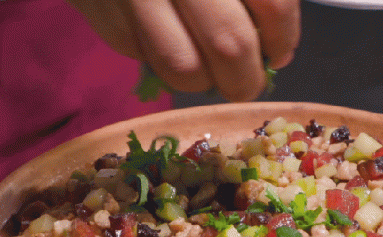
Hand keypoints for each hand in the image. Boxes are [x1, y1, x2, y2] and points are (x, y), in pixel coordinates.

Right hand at [66, 0, 300, 101]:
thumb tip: (273, 41)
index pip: (272, 3)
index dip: (283, 37)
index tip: (279, 53)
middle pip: (229, 44)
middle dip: (246, 79)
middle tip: (248, 82)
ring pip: (182, 66)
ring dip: (203, 80)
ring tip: (208, 70)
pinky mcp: (98, 5)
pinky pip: (139, 53)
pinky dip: (157, 58)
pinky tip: (165, 38)